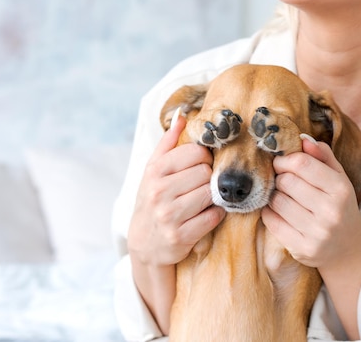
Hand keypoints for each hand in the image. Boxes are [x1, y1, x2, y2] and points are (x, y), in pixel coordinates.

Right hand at [128, 113, 225, 266]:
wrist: (145, 244)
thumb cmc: (153, 201)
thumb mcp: (153, 171)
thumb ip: (168, 143)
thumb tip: (183, 115)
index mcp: (154, 171)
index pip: (195, 152)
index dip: (204, 158)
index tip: (201, 166)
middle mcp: (159, 191)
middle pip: (205, 172)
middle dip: (208, 178)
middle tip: (201, 186)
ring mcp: (169, 215)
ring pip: (210, 194)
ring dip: (213, 197)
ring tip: (204, 200)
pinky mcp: (181, 236)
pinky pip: (213, 217)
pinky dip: (215, 215)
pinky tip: (206, 215)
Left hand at [261, 136, 360, 338]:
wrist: (348, 251)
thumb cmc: (340, 208)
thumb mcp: (339, 179)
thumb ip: (322, 156)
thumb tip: (302, 138)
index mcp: (340, 189)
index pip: (302, 164)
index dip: (285, 160)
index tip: (282, 163)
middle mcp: (330, 212)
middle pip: (286, 182)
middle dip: (280, 178)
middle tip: (284, 181)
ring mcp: (316, 233)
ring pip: (277, 201)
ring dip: (274, 195)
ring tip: (283, 197)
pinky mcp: (302, 248)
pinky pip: (271, 221)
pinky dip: (269, 212)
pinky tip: (279, 212)